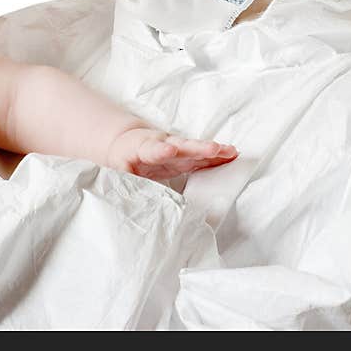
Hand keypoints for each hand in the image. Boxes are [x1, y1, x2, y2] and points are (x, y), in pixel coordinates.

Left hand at [107, 128, 237, 180]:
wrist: (128, 143)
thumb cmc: (122, 161)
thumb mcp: (119, 174)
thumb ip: (129, 187)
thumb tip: (141, 206)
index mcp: (142, 150)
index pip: (152, 149)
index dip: (161, 150)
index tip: (170, 149)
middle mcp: (162, 145)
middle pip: (180, 146)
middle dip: (196, 148)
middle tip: (213, 148)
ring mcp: (176, 148)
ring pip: (194, 148)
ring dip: (212, 151)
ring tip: (230, 152)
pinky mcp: (185, 154)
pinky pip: (202, 155)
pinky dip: (216, 155)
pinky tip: (232, 155)